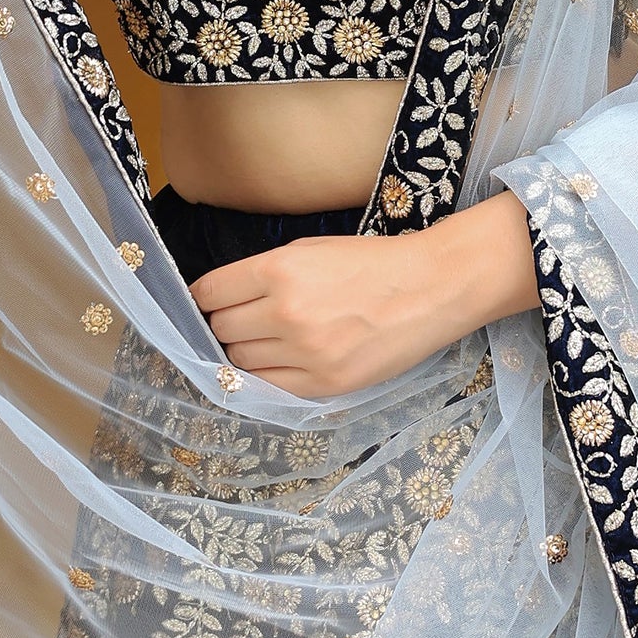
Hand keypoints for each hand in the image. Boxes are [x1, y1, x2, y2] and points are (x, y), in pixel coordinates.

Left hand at [191, 193, 538, 397]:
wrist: (429, 289)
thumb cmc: (370, 264)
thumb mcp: (309, 250)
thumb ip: (262, 275)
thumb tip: (220, 300)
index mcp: (279, 270)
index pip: (210, 293)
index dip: (208, 297)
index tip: (214, 300)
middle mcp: (286, 313)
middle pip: (222, 329)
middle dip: (229, 323)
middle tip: (251, 318)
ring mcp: (305, 353)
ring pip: (240, 361)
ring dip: (248, 350)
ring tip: (275, 338)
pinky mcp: (323, 385)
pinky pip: (269, 387)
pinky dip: (269, 374)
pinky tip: (286, 359)